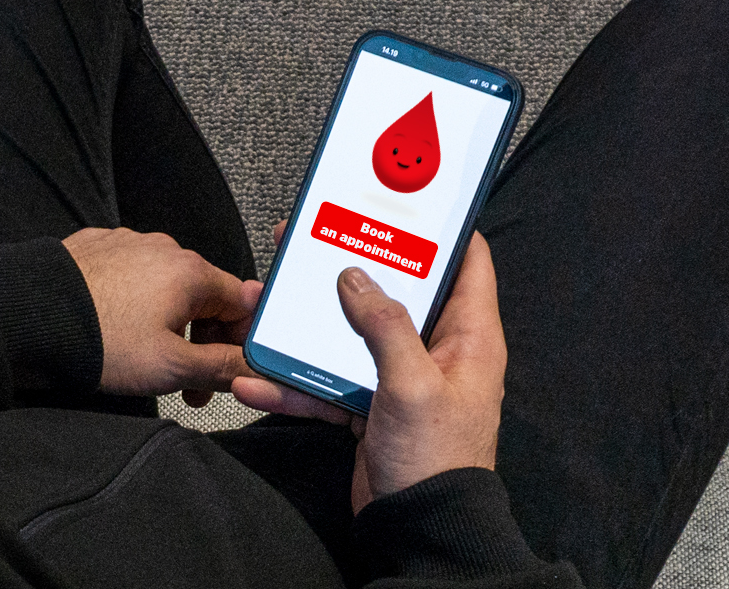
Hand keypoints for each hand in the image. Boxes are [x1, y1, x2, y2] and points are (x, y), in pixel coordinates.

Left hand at [62, 227, 263, 401]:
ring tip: (148, 363)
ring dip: (169, 326)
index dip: (239, 343)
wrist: (28, 319)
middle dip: (202, 343)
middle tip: (189, 387)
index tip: (228, 372)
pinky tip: (116, 332)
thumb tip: (256, 369)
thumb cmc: (100, 342)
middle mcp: (164, 248)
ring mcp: (128, 244)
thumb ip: (223, 367)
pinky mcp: (96, 248)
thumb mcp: (172, 367)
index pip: (242, 303)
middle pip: (203, 297)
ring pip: (166, 288)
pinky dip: (133, 305)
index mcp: (191, 272)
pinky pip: (130, 277)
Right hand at [233, 229, 506, 512]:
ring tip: (273, 303)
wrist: (420, 530)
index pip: (467, 264)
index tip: (408, 198)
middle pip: (395, 294)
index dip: (442, 228)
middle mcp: (438, 352)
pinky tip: (259, 378)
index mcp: (469, 337)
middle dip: (354, 270)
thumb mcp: (412, 384)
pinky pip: (329, 385)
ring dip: (312, 328)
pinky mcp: (371, 409)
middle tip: (316, 240)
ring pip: (352, 338)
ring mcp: (401, 380)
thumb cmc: (436, 458)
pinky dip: (296, 383)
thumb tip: (355, 278)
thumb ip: (384, 326)